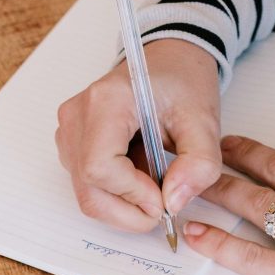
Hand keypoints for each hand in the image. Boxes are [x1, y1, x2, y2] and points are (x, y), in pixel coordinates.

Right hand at [55, 39, 221, 230]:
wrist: (169, 63)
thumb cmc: (182, 83)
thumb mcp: (204, 120)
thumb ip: (198, 163)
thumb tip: (174, 203)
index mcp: (107, 101)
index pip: (100, 167)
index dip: (132, 195)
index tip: (164, 200)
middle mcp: (77, 116)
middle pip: (89, 189)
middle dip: (129, 211)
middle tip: (164, 206)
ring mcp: (70, 132)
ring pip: (87, 194)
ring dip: (126, 205)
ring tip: (156, 183)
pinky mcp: (72, 146)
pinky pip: (89, 188)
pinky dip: (118, 196)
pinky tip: (142, 177)